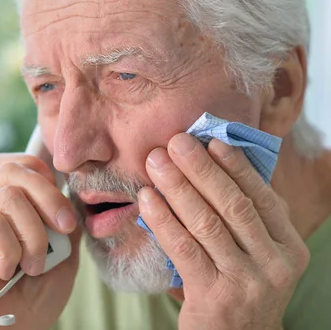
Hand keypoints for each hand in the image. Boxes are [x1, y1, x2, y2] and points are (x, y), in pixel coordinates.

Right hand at [0, 153, 81, 329]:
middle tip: (64, 230)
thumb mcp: (64, 252)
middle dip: (49, 197)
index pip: (23, 164)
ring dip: (33, 236)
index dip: (47, 179)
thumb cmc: (34, 298)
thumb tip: (66, 189)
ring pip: (9, 197)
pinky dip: (9, 251)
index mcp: (10, 206)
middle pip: (16, 169)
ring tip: (30, 266)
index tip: (64, 218)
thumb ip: (63, 218)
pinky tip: (4, 271)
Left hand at [138, 134, 309, 329]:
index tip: (211, 141)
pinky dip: (163, 219)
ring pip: (206, 223)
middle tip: (175, 142)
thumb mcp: (255, 254)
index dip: (235, 167)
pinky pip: (184, 248)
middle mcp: (274, 264)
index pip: (262, 198)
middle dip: (200, 169)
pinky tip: (147, 199)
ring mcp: (246, 281)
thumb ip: (244, 218)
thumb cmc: (239, 286)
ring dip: (177, 187)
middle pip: (233, 206)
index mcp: (289, 247)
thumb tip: (212, 165)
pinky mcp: (214, 295)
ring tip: (156, 162)